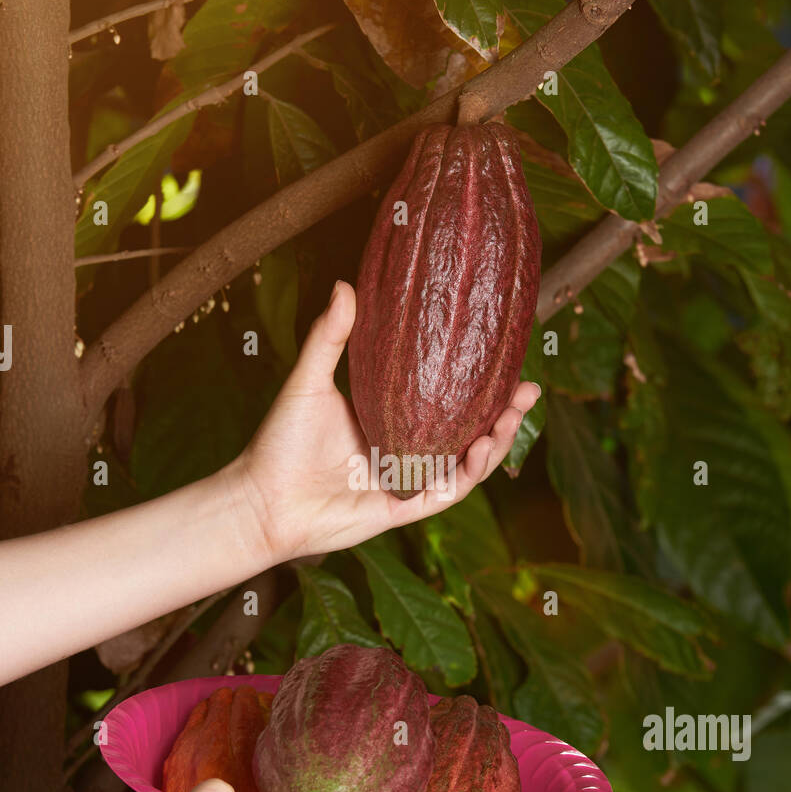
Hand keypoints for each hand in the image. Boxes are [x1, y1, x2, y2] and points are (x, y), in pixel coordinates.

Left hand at [230, 280, 540, 564]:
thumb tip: (346, 284)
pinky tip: (483, 447)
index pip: (446, 400)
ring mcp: (407, 481)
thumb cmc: (280, 443)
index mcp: (391, 420)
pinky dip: (467, 473)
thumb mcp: (309, 381)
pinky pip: (445, 492)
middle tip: (529, 387)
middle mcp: (405, 451)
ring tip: (513, 414)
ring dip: (496, 441)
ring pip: (466, 464)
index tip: (505, 358)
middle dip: (504, 413)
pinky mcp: (401, 508)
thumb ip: (330, 336)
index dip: (479, 383)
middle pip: (468, 432)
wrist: (261, 500)